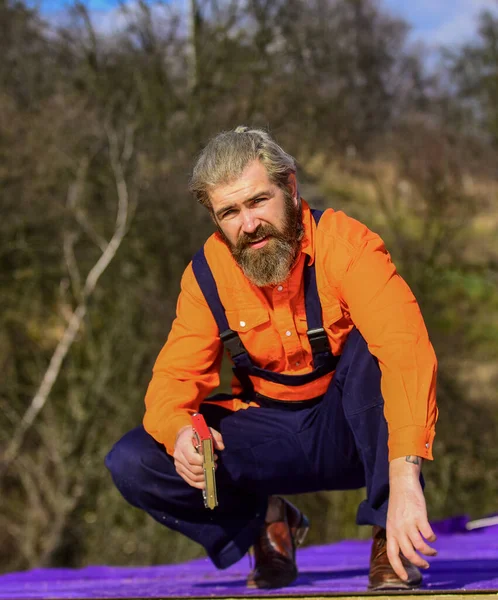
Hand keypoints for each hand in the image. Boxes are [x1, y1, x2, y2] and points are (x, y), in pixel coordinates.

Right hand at [173, 425, 224, 488]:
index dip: (204, 461)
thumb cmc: (196, 434)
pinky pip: (190, 481)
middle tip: (215, 464)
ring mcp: (178, 465)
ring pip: (192, 477)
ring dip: (204, 477)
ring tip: (211, 470)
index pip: (192, 458)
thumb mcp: (206, 431)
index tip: (213, 457)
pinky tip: (206, 481)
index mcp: (183, 445)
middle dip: (206, 469)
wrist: (182, 437)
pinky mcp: (180, 471)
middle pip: (193, 469)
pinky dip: (199, 484)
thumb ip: (215, 437)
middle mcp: (178, 456)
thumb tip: (221, 447)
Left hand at [386, 456, 436, 579]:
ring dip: (428, 552)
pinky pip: (428, 534)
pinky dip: (432, 538)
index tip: (406, 579)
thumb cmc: (399, 504)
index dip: (399, 568)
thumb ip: (397, 534)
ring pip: (419, 546)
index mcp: (391, 531)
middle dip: (418, 563)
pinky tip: (433, 537)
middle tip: (425, 566)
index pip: (392, 554)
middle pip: (408, 554)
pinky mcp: (419, 516)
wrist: (402, 484)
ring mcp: (408, 523)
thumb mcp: (392, 520)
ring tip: (433, 552)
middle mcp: (398, 529)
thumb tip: (404, 551)